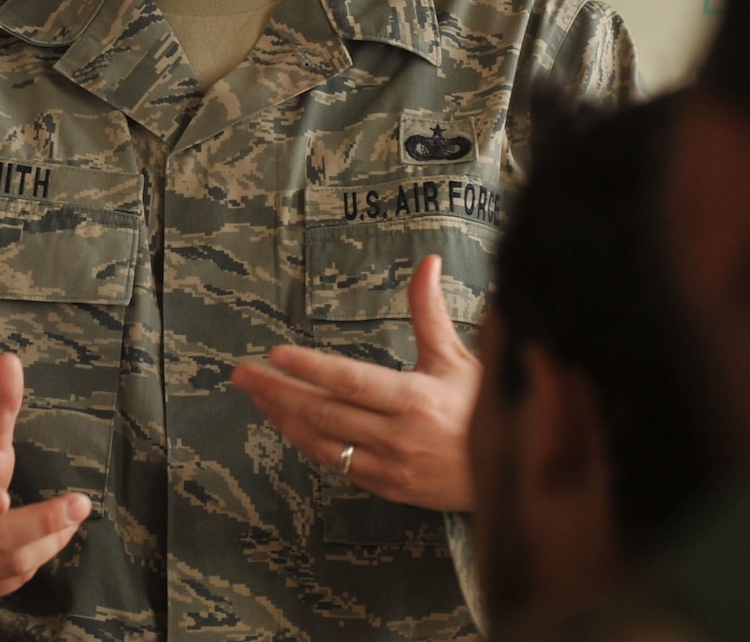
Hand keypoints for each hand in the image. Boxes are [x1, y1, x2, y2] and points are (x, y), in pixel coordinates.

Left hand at [230, 253, 480, 511]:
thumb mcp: (457, 358)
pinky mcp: (385, 487)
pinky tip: (288, 424)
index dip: (310, 368)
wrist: (508, 474)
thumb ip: (430, 312)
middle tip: (241, 373)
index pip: (350, 381)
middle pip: (324, 412)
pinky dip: (307, 442)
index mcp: (415, 399)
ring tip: (256, 394)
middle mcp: (397, 436)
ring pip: (322, 442)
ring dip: (284, 417)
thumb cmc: (481, 408)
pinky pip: (336, 464)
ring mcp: (389, 466)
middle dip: (277, 391)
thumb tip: (426, 262)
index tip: (275, 353)